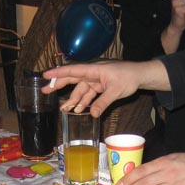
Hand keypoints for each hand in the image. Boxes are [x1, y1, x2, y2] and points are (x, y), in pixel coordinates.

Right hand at [43, 60, 167, 117]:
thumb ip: (103, 102)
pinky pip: (89, 94)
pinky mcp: (100, 86)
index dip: (58, 74)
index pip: (72, 71)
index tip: (45, 76)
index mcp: (94, 70)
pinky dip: (84, 102)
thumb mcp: (116, 91)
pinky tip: (79, 110)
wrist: (140, 75)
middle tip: (44, 90)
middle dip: (58, 85)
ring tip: (64, 109)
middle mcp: (92, 74)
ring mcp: (96, 80)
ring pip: (80, 90)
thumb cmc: (129, 77)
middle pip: (71, 79)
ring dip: (73, 100)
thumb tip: (93, 114)